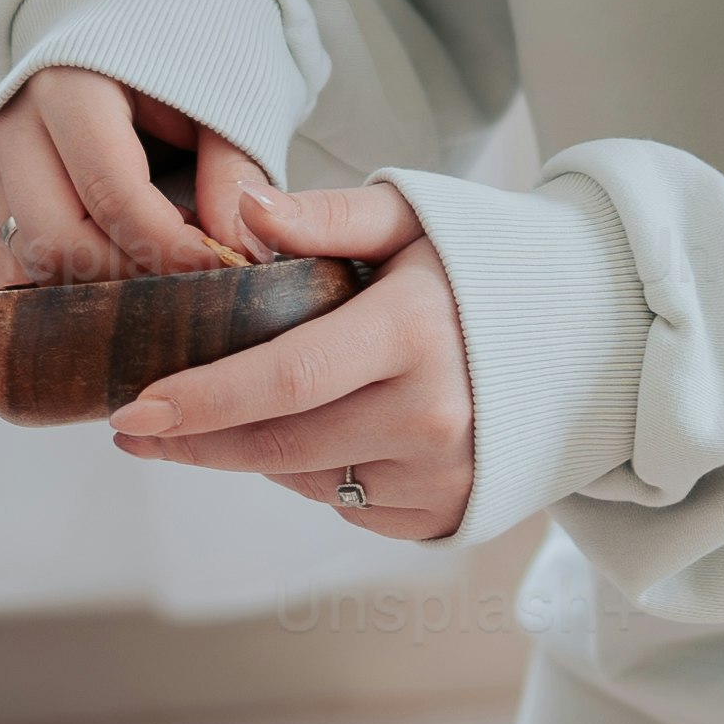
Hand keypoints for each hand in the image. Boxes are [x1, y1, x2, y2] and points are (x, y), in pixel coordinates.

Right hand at [0, 64, 301, 281]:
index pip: (113, 193)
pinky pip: (9, 264)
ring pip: (28, 261)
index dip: (171, 246)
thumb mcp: (220, 93)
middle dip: (130, 276)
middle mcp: (16, 123)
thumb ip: (234, 167)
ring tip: (157, 267)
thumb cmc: (177, 59)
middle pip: (57, 240)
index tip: (223, 267)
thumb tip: (242, 248)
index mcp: (71, 84)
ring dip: (97, 285)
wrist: (124, 22)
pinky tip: (116, 271)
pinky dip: (60, 284)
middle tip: (189, 278)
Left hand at [103, 181, 472, 541]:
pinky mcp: (447, 514)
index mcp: (416, 335)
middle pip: (281, 446)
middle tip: (136, 425)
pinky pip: (348, 506)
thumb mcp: (411, 220)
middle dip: (197, 440)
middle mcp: (433, 418)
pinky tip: (328, 429)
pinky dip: (319, 472)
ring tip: (246, 406)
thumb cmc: (482, 265)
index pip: (285, 379)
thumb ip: (324, 216)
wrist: (588, 334)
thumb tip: (241, 208)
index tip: (135, 408)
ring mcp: (443, 476)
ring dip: (258, 450)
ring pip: (307, 479)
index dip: (203, 400)